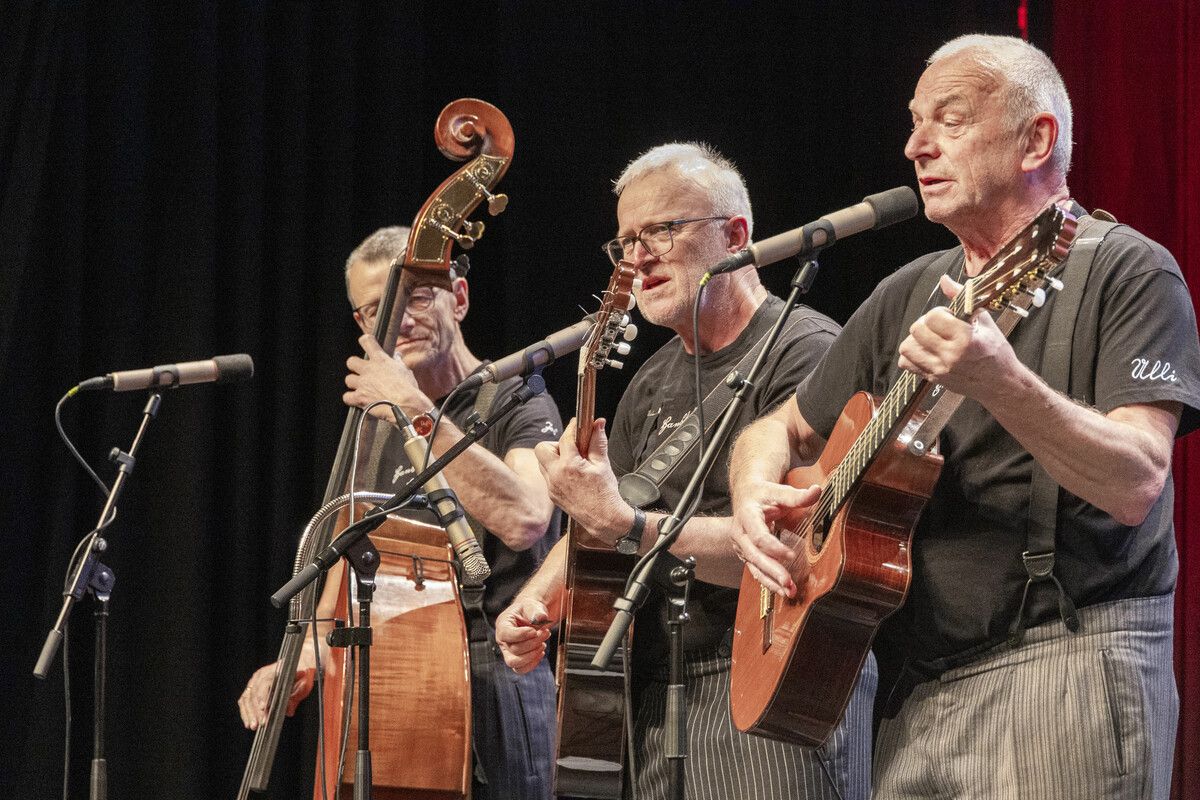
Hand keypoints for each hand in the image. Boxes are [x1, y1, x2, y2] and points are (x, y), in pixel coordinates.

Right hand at [237, 660, 315, 729]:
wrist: (299, 666)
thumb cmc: (301, 675)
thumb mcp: (304, 683)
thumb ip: (296, 695)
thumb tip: (289, 711)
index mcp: (274, 670)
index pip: (265, 683)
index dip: (263, 695)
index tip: (263, 708)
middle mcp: (261, 675)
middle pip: (255, 693)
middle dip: (256, 710)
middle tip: (261, 723)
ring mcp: (254, 681)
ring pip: (247, 698)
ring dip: (249, 714)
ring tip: (254, 726)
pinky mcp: (251, 689)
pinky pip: (244, 702)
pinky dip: (246, 713)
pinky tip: (248, 723)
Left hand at [343, 334, 431, 421]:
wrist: (406, 406)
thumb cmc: (408, 389)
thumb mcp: (405, 370)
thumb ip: (397, 362)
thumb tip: (396, 356)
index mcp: (380, 360)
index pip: (366, 341)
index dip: (365, 341)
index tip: (365, 343)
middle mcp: (369, 370)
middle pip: (351, 361)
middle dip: (354, 367)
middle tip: (362, 372)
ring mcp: (362, 384)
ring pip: (348, 379)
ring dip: (354, 384)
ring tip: (363, 388)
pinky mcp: (360, 398)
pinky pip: (347, 397)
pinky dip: (351, 399)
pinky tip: (358, 400)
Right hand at [496, 596, 554, 673]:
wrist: (533, 616)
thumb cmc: (530, 610)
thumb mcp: (532, 605)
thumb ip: (536, 611)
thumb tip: (541, 618)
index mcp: (503, 624)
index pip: (505, 634)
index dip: (521, 635)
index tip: (534, 631)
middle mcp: (503, 640)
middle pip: (513, 650)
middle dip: (532, 643)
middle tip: (545, 633)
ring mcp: (508, 651)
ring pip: (515, 663)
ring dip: (532, 655)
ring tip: (543, 644)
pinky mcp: (516, 659)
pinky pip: (521, 669)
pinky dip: (533, 663)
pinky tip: (540, 652)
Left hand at [533, 418, 633, 542]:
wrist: (604, 519)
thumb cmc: (605, 494)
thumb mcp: (603, 464)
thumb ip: (598, 442)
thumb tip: (598, 424)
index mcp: (569, 466)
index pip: (565, 438)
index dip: (572, 428)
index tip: (578, 425)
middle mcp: (556, 476)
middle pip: (542, 448)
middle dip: (556, 444)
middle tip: (572, 448)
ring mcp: (551, 486)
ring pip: (542, 462)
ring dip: (554, 457)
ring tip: (573, 462)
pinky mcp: (552, 494)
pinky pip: (547, 475)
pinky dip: (556, 470)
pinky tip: (572, 475)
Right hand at [731, 479, 821, 597]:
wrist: (747, 497)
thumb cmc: (763, 494)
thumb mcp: (778, 491)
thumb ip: (797, 495)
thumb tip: (816, 491)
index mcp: (746, 516)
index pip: (758, 536)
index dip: (774, 547)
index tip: (791, 555)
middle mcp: (740, 534)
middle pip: (754, 556)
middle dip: (771, 570)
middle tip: (788, 582)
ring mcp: (742, 546)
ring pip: (754, 567)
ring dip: (771, 581)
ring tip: (788, 592)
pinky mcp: (747, 555)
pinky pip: (756, 571)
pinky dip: (768, 582)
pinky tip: (781, 590)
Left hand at [897, 275, 1018, 402]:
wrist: (1002, 384)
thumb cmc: (997, 352)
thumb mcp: (985, 322)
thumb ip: (962, 299)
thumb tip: (944, 280)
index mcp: (965, 339)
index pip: (933, 317)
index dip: (939, 312)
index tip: (949, 316)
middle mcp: (950, 356)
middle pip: (917, 329)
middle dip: (926, 323)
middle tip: (939, 327)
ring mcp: (939, 369)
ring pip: (907, 347)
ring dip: (916, 339)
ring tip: (931, 339)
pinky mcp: (933, 379)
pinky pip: (906, 364)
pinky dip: (912, 355)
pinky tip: (926, 351)